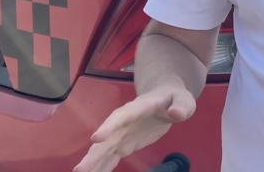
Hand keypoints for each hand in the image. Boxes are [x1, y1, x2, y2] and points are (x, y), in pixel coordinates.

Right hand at [73, 85, 195, 171]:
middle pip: (107, 138)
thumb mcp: (183, 100)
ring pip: (104, 151)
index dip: (109, 126)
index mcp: (137, 108)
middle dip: (94, 154)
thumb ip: (181, 106)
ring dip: (93, 164)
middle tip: (80, 170)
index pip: (121, 117)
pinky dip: (101, 168)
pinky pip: (110, 158)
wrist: (166, 100)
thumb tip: (176, 113)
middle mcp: (123, 122)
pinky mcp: (123, 145)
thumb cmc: (174, 98)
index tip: (96, 138)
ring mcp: (121, 134)